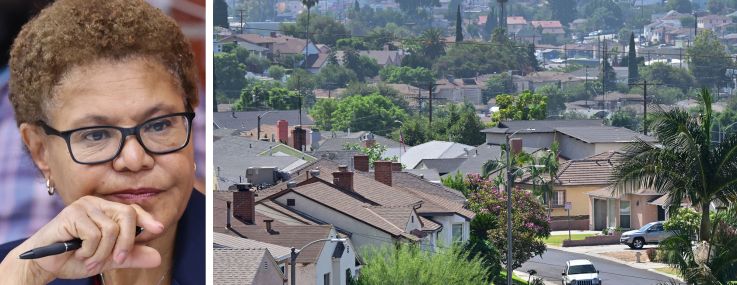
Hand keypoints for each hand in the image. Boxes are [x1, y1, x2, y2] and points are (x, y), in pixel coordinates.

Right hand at [2, 196, 164, 281]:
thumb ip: (131, 257)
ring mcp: (84, 206)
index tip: (158, 229)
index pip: (133, 210)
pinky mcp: (72, 214)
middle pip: (127, 215)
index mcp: (107, 211)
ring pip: (111, 230)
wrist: (46, 265)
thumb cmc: (75, 258)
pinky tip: (78, 253)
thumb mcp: (108, 259)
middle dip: (126, 242)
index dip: (147, 219)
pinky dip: (89, 250)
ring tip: (89, 259)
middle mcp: (97, 204)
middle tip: (116, 260)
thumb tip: (157, 258)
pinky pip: (94, 234)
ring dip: (102, 252)